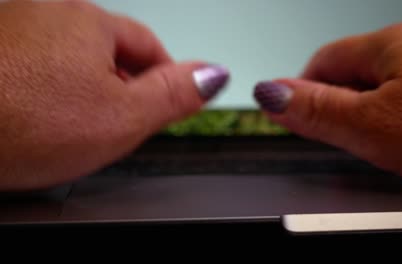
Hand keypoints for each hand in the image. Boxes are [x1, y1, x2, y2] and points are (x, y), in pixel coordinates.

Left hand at [0, 0, 228, 190]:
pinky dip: (40, 84)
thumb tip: (214, 74)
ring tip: (69, 121)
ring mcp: (11, 24)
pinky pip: (30, 60)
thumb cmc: (22, 123)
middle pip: (105, 48)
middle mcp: (47, 10)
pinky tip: (31, 110)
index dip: (162, 77)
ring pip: (65, 54)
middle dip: (118, 83)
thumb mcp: (121, 118)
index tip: (163, 101)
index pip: (148, 45)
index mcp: (90, 22)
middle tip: (116, 121)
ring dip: (78, 83)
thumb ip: (174, 93)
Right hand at [255, 23, 401, 185]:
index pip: (323, 59)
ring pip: (394, 79)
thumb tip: (270, 93)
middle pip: (358, 67)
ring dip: (376, 105)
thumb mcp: (373, 126)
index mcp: (385, 47)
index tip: (297, 112)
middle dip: (339, 98)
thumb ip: (318, 110)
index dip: (303, 87)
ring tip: (380, 137)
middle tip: (336, 132)